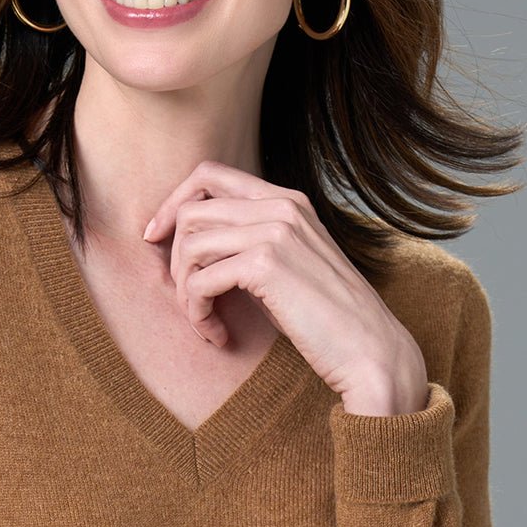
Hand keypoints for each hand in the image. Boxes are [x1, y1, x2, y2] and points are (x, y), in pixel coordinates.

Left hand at [143, 160, 428, 414]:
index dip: (173, 202)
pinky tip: (217, 335)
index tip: (155, 237)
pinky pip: (200, 280)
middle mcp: (281, 206)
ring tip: (205, 321)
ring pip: (189, 245)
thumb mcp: (289, 264)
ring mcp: (275, 231)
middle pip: (190, 212)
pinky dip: (197, 312)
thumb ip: (250, 240)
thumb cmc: (327, 318)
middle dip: (175, 260)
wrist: (371, 353)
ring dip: (186, 292)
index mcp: (287, 200)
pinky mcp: (266, 264)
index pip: (209, 174)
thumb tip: (187, 240)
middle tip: (191, 300)